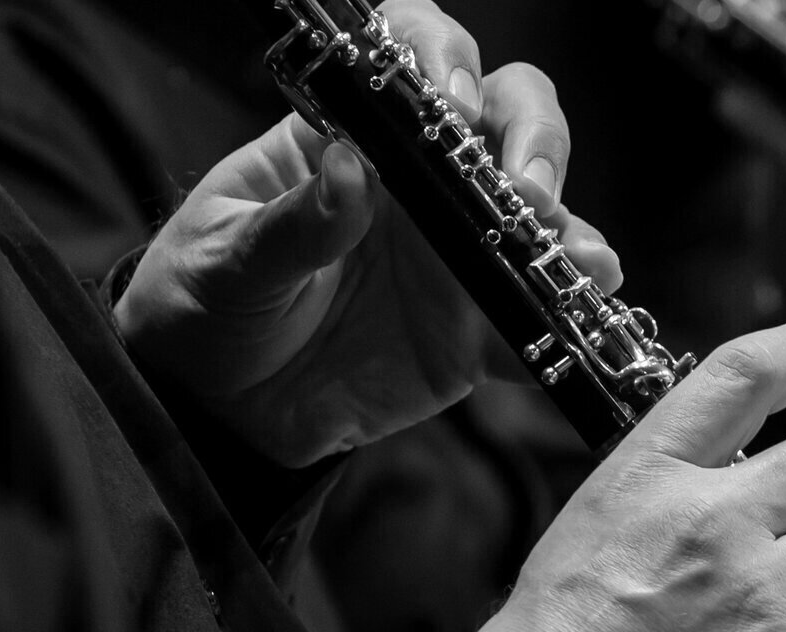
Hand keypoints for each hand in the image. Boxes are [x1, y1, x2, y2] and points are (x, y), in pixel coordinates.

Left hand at [114, 0, 615, 465]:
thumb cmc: (204, 309)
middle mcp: (419, 184)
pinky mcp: (476, 327)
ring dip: (568, 222)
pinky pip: (538, 312)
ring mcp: (457, 252)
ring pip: (542, 210)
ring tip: (569, 255)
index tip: (450, 108)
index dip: (444, 63)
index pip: (411, 64)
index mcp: (349, 139)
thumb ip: (287, 224)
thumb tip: (347, 167)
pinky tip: (582, 307)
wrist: (218, 414)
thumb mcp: (223, 264)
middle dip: (534, 137)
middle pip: (506, 117)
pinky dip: (571, 309)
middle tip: (524, 188)